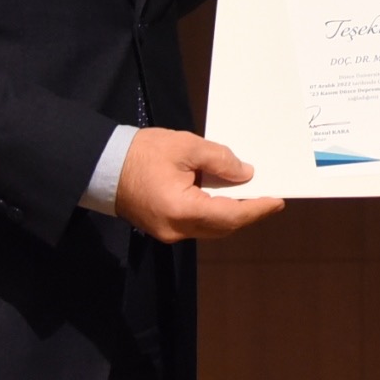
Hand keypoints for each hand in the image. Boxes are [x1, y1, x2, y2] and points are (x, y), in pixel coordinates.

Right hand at [114, 128, 284, 242]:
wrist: (103, 165)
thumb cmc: (142, 153)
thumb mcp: (186, 147)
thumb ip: (220, 160)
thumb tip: (246, 174)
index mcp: (182, 210)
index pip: (230, 215)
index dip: (257, 209)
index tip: (277, 201)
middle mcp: (176, 229)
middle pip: (222, 226)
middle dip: (247, 212)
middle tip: (269, 197)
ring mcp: (168, 232)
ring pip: (210, 228)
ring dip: (231, 213)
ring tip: (251, 194)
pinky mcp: (163, 227)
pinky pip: (197, 224)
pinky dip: (214, 212)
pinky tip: (224, 196)